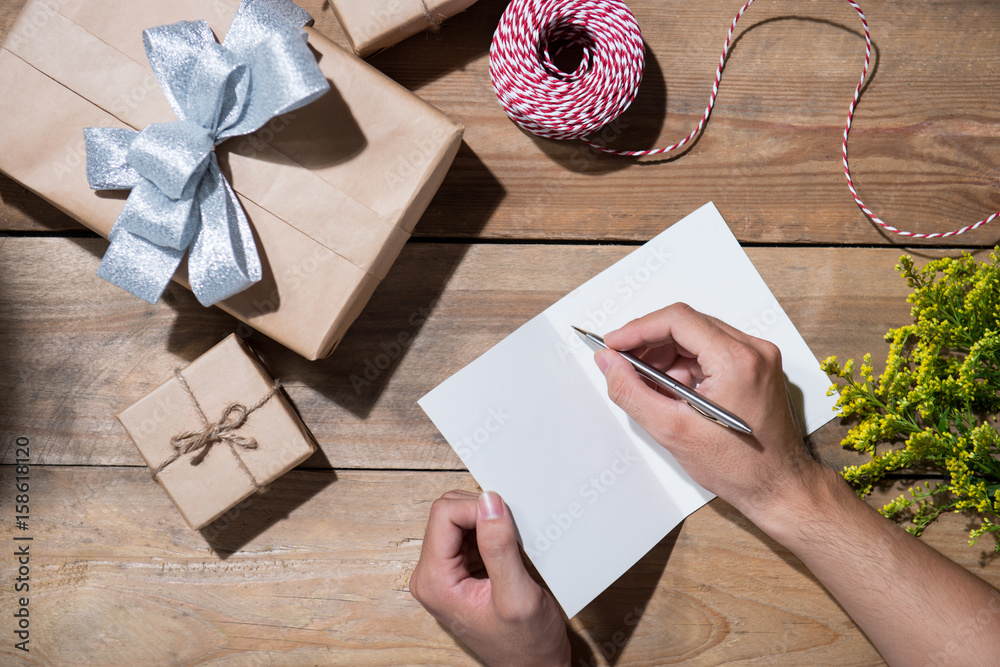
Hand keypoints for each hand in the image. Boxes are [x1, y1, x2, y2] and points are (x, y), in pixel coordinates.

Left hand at [409, 490, 569, 666]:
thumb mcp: (517, 596)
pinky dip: (493, 533)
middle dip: (483, 514)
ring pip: (460, 519)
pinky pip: (471, 533)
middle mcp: (432, 574)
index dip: (477, 508)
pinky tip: (509, 552)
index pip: (444, 514)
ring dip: (489, 524)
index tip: (506, 521)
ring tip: (512, 548)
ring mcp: (445, 572)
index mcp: (435, 581)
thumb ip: (499, 547)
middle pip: (448, 513)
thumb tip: (489, 502)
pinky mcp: (461, 570)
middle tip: (511, 535)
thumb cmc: (525, 645)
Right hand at [595, 303, 822, 523]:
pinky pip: (711, 351)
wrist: (778, 487)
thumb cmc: (741, 467)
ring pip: (697, 337)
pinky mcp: (756, 367)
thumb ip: (631, 391)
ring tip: (647, 385)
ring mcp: (758, 357)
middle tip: (622, 363)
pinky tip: (671, 391)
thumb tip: (609, 363)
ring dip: (666, 356)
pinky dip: (685, 366)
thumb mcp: (672, 430)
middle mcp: (754, 351)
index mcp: (738, 361)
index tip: (614, 344)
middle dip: (649, 343)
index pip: (678, 320)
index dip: (638, 329)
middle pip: (687, 324)